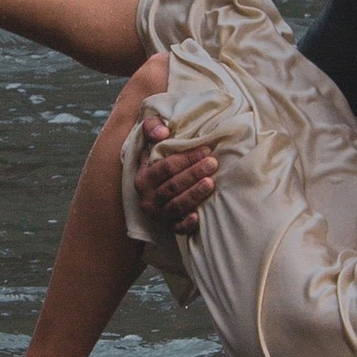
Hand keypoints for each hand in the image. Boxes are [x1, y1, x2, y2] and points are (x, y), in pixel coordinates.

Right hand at [132, 111, 218, 236]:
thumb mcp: (149, 143)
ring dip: (194, 194)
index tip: (205, 150)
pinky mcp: (168, 228)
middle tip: (213, 163)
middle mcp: (147, 198)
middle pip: (173, 186)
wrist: (150, 191)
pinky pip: (177, 228)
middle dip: (194, 173)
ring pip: (176, 205)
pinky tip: (198, 216)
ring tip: (211, 183)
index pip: (166, 167)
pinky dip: (187, 224)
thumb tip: (163, 132)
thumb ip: (152, 128)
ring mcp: (157, 214)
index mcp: (143, 178)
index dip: (186, 158)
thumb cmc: (156, 163)